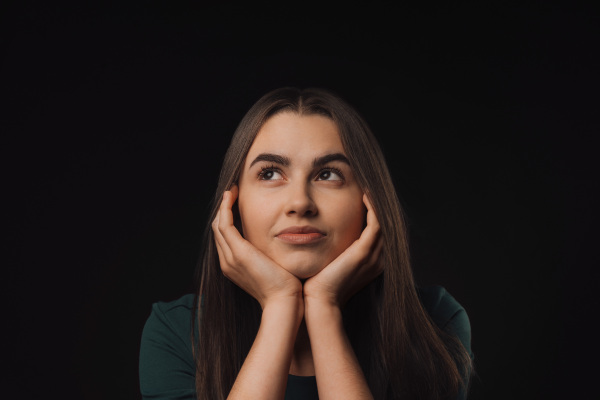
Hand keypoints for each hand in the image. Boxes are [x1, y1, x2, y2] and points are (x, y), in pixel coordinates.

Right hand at [212, 185, 302, 308]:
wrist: (284, 302)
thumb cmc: (285, 288)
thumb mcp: (274, 267)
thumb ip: (270, 255)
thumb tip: (279, 243)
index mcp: (234, 266)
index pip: (225, 237)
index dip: (228, 218)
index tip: (237, 203)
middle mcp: (227, 262)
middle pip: (218, 230)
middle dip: (223, 209)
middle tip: (232, 192)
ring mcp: (230, 257)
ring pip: (218, 225)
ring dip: (223, 206)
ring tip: (231, 191)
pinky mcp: (238, 252)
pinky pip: (224, 224)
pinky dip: (226, 208)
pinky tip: (232, 196)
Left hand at [303, 194, 382, 306]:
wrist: (319, 301)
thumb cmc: (319, 284)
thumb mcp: (332, 262)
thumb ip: (336, 249)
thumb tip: (325, 233)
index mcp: (372, 262)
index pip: (379, 233)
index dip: (375, 214)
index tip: (365, 196)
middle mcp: (378, 259)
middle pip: (386, 226)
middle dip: (379, 206)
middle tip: (370, 187)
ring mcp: (373, 256)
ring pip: (384, 222)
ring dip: (377, 204)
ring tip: (369, 187)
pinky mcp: (364, 252)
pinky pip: (375, 224)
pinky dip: (373, 208)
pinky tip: (365, 195)